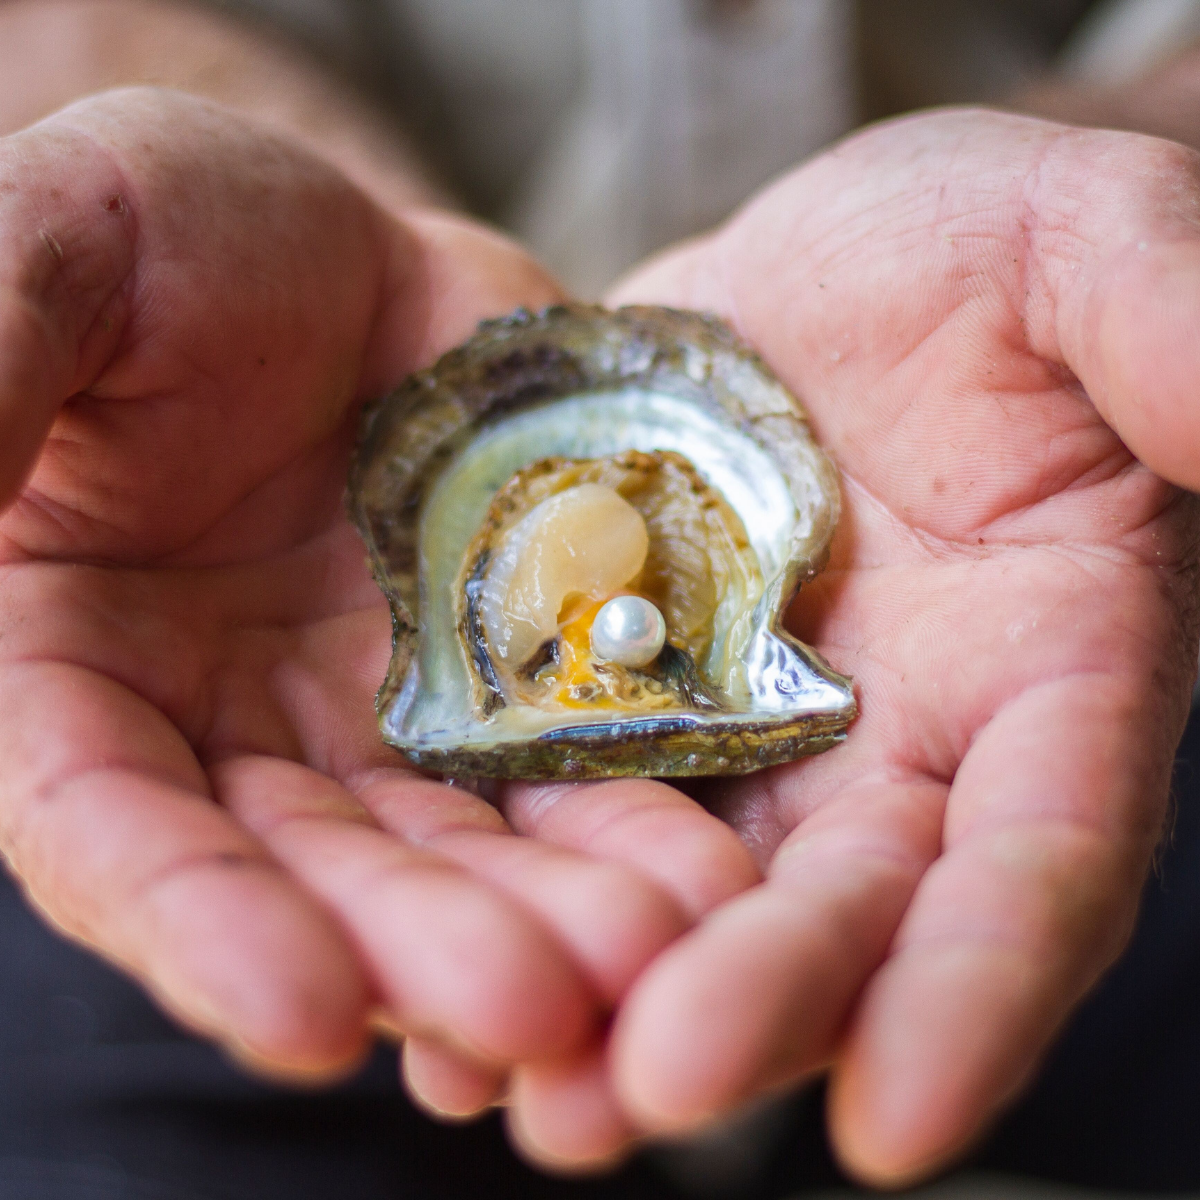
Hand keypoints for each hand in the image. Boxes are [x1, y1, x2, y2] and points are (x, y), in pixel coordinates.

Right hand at [0, 87, 757, 1125]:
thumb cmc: (165, 232)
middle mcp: (228, 725)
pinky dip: (625, 823)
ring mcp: (379, 708)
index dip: (199, 925)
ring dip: (550, 915)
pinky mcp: (504, 671)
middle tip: (539, 1011)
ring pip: (461, 841)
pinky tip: (700, 886)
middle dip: (424, 947)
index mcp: (71, 665)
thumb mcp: (58, 256)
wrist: (339, 245)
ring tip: (646, 965)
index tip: (302, 1018)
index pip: (109, 827)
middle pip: (321, 869)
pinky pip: (567, 761)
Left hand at [590, 109, 1199, 1182]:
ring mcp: (755, 725)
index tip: (900, 1134)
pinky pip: (576, 803)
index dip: (976, 991)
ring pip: (693, 889)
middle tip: (637, 1098)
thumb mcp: (1072, 250)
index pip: (1035, 862)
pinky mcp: (632, 687)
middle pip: (837, 909)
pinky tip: (429, 960)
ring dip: (610, 993)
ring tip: (503, 1085)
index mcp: (1043, 673)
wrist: (813, 268)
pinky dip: (521, 886)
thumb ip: (1164, 331)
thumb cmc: (973, 249)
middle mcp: (899, 739)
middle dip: (751, 1009)